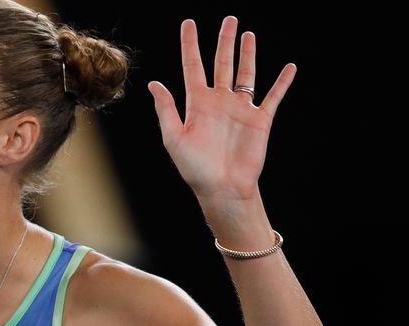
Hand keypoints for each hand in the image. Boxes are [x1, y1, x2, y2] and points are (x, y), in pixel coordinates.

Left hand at [148, 17, 295, 202]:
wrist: (222, 188)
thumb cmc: (194, 168)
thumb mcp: (173, 137)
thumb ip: (166, 109)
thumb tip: (154, 83)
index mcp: (196, 103)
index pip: (192, 67)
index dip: (190, 45)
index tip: (189, 23)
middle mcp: (219, 102)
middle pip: (222, 63)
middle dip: (224, 41)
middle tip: (229, 19)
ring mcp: (240, 109)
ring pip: (246, 74)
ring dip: (248, 54)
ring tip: (248, 34)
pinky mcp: (260, 120)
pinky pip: (273, 97)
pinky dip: (282, 82)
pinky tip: (289, 67)